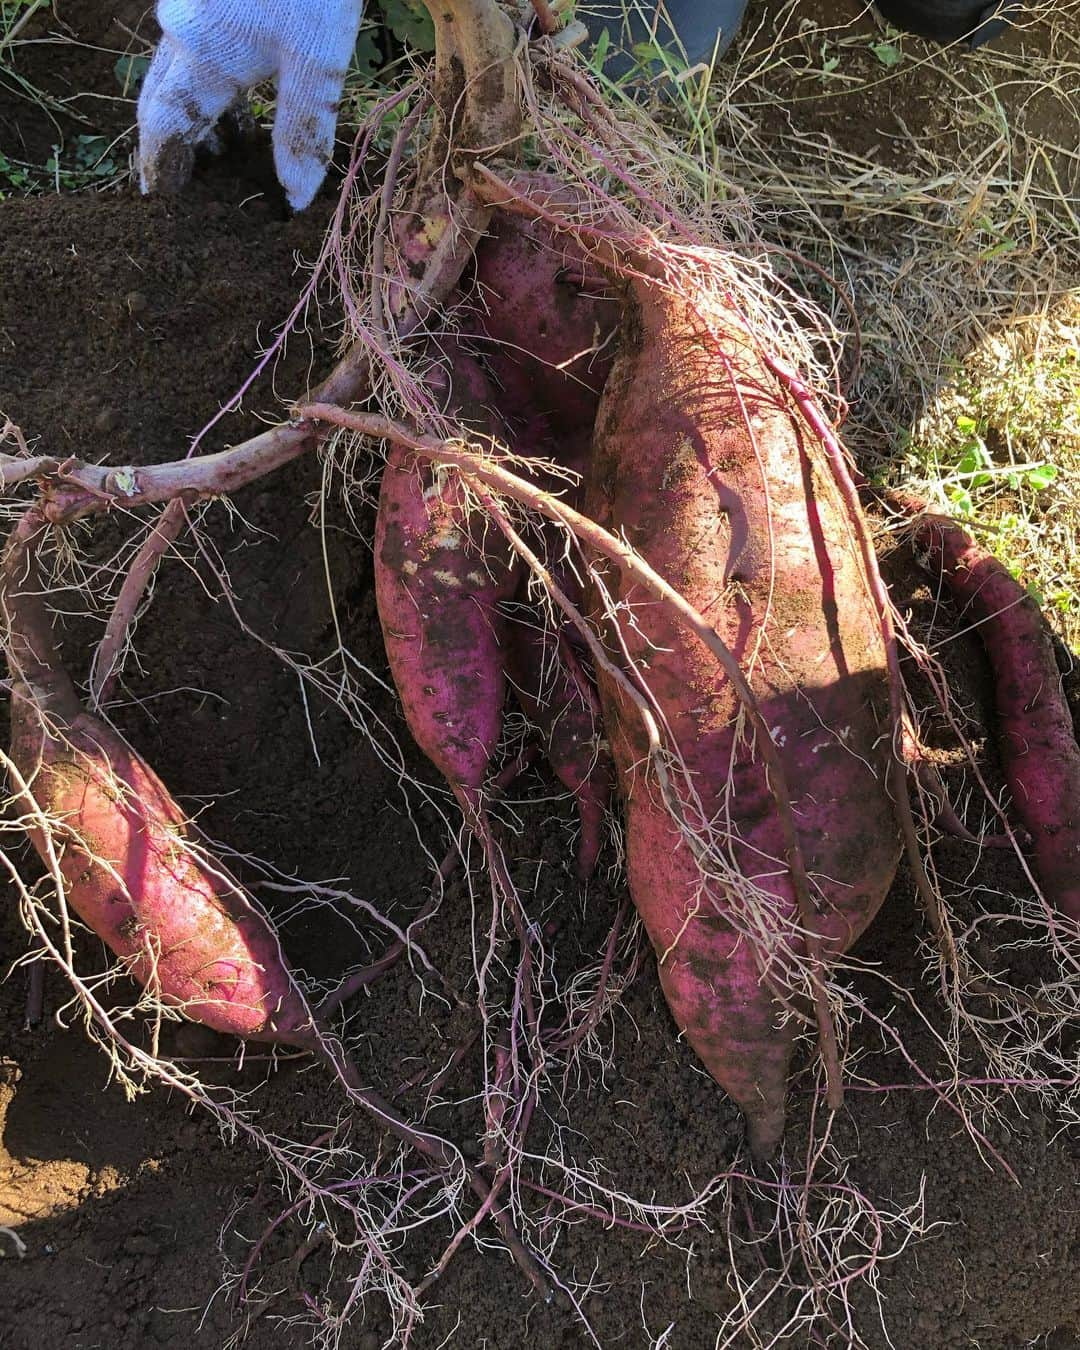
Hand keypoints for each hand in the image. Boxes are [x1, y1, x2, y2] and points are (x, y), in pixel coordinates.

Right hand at [137, 0, 363, 209]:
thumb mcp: (318, 65)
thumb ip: (304, 132)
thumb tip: (295, 199)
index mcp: (203, 58)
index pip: (164, 123)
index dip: (159, 163)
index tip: (156, 196)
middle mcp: (184, 30)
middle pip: (163, 96)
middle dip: (174, 141)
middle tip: (185, 183)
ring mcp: (194, 5)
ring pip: (180, 69)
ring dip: (195, 112)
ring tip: (220, 152)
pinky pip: (199, 45)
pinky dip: (212, 80)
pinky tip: (241, 95)